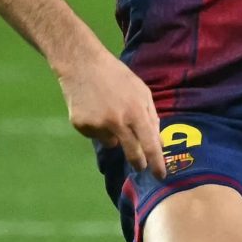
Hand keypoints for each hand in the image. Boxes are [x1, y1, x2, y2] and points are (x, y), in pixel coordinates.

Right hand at [58, 48, 166, 177]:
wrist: (81, 64)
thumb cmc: (116, 76)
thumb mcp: (141, 91)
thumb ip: (151, 117)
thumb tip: (159, 143)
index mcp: (136, 112)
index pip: (150, 145)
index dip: (157, 163)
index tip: (161, 176)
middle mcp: (118, 122)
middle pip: (132, 154)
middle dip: (138, 163)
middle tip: (139, 165)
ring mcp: (98, 125)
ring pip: (112, 144)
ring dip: (114, 135)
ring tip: (107, 111)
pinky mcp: (81, 125)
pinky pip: (95, 136)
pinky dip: (97, 128)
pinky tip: (94, 109)